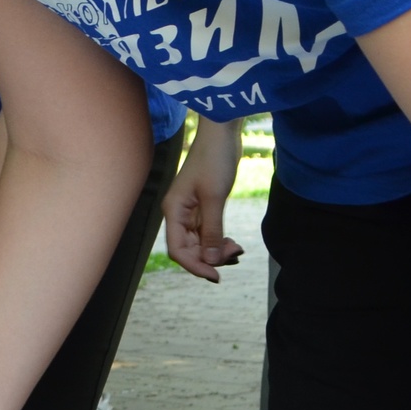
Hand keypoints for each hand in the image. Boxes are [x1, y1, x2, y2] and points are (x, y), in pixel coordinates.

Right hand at [163, 118, 244, 281]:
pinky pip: (207, 233)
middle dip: (210, 257)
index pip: (178, 250)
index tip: (217, 275)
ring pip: (200, 243)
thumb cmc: (214, 160)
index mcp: (174, 211)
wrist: (222, 134)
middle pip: (189, 249)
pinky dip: (219, 241)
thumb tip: (211, 260)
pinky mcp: (203, 207)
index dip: (195, 265)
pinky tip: (233, 243)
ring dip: (216, 251)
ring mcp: (190, 211)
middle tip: (235, 254)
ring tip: (237, 249)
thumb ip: (212, 231)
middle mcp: (178, 213)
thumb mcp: (214, 197)